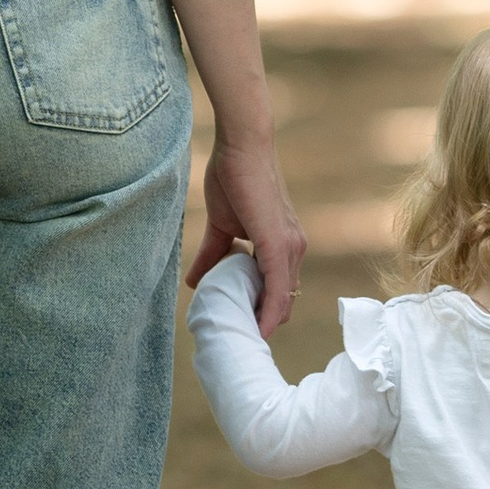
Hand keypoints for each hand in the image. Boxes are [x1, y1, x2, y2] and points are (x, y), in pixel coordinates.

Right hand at [188, 131, 305, 335]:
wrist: (241, 146)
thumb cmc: (234, 178)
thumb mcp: (221, 225)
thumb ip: (213, 253)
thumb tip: (196, 281)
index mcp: (282, 245)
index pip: (278, 290)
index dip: (264, 312)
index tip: (243, 331)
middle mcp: (293, 249)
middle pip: (284, 301)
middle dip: (263, 323)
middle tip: (239, 340)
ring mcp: (289, 246)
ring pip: (282, 298)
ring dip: (265, 323)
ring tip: (244, 341)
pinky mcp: (279, 243)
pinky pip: (277, 286)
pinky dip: (270, 309)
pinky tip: (260, 328)